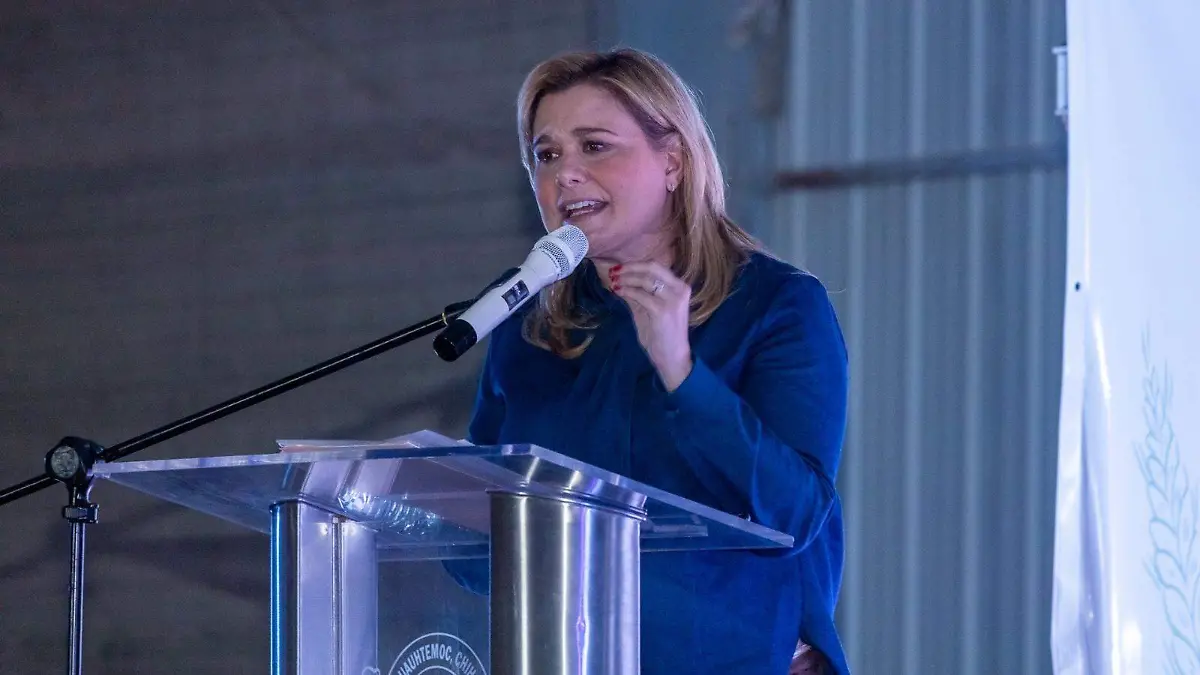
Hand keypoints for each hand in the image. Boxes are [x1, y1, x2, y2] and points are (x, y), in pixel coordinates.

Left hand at [610, 261, 692, 390]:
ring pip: (645, 280)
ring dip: (626, 279)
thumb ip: (637, 294)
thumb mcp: (648, 310)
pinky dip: (627, 291)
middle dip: (629, 268)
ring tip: (614, 282)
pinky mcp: (662, 310)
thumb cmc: (661, 334)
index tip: (619, 267)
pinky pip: (640, 295)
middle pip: (652, 268)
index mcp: (680, 287)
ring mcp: (672, 300)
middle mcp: (680, 290)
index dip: (635, 265)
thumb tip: (619, 279)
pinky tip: (618, 291)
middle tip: (613, 271)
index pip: (656, 267)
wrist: (671, 356)